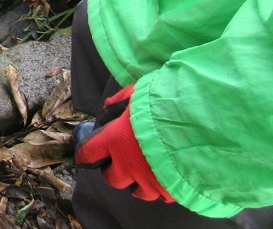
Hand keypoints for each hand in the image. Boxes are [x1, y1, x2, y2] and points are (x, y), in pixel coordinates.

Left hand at [74, 85, 173, 202]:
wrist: (204, 125)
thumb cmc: (167, 105)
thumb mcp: (137, 94)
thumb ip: (119, 102)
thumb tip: (108, 108)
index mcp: (115, 140)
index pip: (88, 153)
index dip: (85, 153)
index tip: (85, 153)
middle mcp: (128, 165)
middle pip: (112, 179)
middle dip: (113, 170)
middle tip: (120, 160)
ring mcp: (150, 180)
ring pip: (136, 191)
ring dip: (137, 181)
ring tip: (144, 169)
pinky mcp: (171, 190)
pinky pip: (161, 194)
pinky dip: (160, 186)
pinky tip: (165, 173)